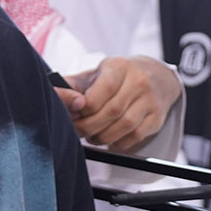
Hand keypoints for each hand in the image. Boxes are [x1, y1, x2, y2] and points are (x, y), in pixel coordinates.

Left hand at [57, 56, 180, 149]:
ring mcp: (150, 100)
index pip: (104, 88)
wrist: (157, 77)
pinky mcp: (156, 118)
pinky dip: (118, 143)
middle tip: (78, 131)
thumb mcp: (98, 73)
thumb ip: (74, 84)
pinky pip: (135, 137)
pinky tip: (109, 139)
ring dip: (102, 137)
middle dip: (89, 126)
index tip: (75, 113)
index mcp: (120, 67)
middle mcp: (139, 81)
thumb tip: (53, 93)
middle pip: (112, 111)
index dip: (86, 106)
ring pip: (124, 126)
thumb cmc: (119, 77)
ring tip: (92, 136)